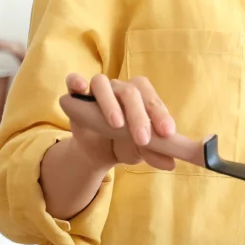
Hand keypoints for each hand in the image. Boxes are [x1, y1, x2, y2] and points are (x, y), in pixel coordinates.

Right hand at [57, 73, 199, 170]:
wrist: (98, 151)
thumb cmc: (125, 143)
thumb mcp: (140, 151)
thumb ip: (154, 153)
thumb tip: (171, 163)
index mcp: (141, 96)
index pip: (152, 99)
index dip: (160, 114)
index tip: (167, 133)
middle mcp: (120, 89)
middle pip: (130, 92)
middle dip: (138, 115)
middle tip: (143, 139)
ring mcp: (97, 90)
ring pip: (102, 84)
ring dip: (110, 103)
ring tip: (117, 124)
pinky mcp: (75, 96)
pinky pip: (73, 81)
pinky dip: (76, 81)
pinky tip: (81, 87)